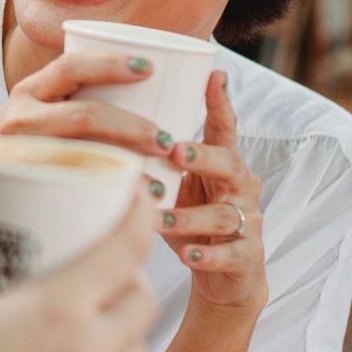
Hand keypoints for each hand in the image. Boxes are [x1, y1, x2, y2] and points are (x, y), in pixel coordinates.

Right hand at [0, 50, 171, 238]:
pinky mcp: (20, 187)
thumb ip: (74, 105)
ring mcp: (19, 153)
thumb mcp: (37, 118)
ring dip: (127, 166)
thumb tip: (148, 95)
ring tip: (157, 181)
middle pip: (85, 115)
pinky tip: (132, 207)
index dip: (111, 63)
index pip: (72, 65)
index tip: (149, 69)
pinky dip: (108, 197)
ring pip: (82, 155)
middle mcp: (20, 116)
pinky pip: (71, 189)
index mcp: (30, 91)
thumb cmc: (19, 154)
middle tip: (167, 140)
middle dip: (133, 128)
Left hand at [157, 70, 267, 311]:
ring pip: (225, 213)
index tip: (214, 74)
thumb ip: (154, 159)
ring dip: (189, 216)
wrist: (224, 276)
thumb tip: (103, 127)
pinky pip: (231, 253)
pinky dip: (208, 254)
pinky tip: (186, 255)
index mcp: (222, 163)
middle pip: (230, 164)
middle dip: (202, 156)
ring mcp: (248, 221)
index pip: (224, 128)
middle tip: (174, 152)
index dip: (220, 101)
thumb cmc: (190, 219)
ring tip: (159, 219)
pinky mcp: (248, 256)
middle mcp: (240, 186)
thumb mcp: (175, 184)